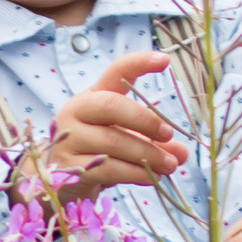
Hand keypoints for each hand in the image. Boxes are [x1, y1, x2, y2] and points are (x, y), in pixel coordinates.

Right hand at [33, 51, 187, 197]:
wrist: (59, 181)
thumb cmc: (96, 151)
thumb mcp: (125, 139)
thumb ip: (153, 142)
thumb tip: (182, 152)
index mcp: (92, 97)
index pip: (115, 72)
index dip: (139, 63)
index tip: (165, 60)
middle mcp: (76, 111)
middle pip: (112, 105)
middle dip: (145, 120)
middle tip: (169, 134)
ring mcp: (69, 139)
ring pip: (113, 141)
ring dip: (147, 154)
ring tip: (170, 164)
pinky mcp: (69, 168)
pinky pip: (107, 168)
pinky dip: (135, 173)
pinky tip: (152, 178)